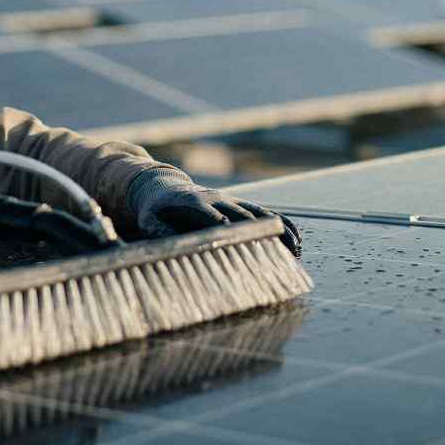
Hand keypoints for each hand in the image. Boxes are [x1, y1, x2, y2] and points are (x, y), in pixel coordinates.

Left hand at [128, 169, 301, 256]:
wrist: (162, 186)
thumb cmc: (155, 209)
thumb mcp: (148, 219)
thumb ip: (159, 232)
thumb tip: (170, 248)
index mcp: (193, 203)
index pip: (211, 215)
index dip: (223, 226)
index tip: (237, 242)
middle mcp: (216, 199)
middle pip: (241, 216)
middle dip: (256, 235)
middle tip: (274, 258)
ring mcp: (231, 201)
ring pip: (258, 214)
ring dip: (276, 232)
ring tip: (294, 253)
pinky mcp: (240, 205)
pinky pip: (265, 213)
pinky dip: (281, 226)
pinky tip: (296, 241)